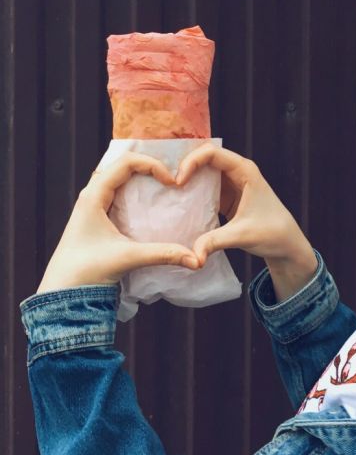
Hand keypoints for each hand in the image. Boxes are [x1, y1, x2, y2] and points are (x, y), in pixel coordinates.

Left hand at [36, 152, 201, 293]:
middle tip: (169, 177)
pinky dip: (133, 188)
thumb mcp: (128, 257)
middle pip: (121, 164)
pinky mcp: (93, 216)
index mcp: (93, 196)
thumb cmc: (86, 271)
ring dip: (139, 175)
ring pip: (117, 176)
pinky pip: (115, 190)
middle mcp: (90, 195)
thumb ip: (164, 254)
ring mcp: (90, 204)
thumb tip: (196, 259)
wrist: (60, 291)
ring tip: (161, 184)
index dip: (152, 165)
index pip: (126, 162)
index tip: (170, 181)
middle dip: (147, 165)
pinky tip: (147, 202)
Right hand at [175, 144, 314, 270]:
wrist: (287, 244)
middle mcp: (238, 171)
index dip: (191, 162)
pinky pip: (206, 186)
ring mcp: (232, 183)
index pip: (212, 153)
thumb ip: (214, 241)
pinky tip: (179, 201)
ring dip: (187, 177)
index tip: (178, 181)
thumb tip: (192, 255)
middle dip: (185, 165)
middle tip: (166, 182)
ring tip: (167, 190)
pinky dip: (193, 190)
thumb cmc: (273, 233)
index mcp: (245, 170)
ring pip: (204, 171)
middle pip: (205, 157)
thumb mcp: (242, 235)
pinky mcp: (228, 196)